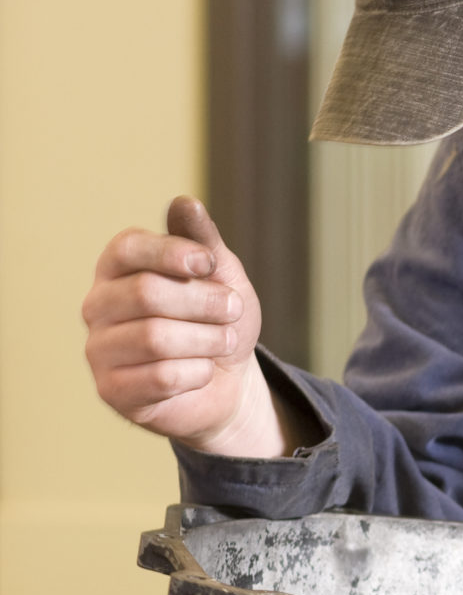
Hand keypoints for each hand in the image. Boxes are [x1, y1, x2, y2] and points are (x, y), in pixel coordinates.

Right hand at [82, 195, 290, 454]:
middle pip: (145, 293)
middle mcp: (97, 306)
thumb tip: (184, 202)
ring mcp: (98, 350)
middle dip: (203, 302)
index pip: (127, 248)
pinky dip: (197, 373)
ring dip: (206, 340)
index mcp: (115, 269)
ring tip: (225, 341)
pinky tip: (203, 372)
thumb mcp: (219, 276)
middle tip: (234, 308)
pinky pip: (161, 378)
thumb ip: (202, 241)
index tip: (208, 263)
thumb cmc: (215, 320)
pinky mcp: (112, 391)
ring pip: (154, 338)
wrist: (226, 382)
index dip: (170, 253)